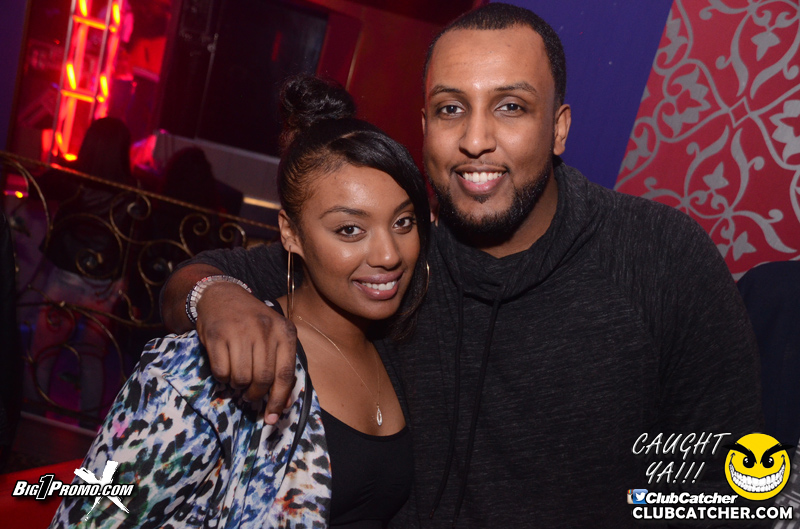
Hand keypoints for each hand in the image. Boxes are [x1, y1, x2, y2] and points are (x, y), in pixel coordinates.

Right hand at [195, 281, 296, 423]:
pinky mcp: (218, 334)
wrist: (222, 296)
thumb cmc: (252, 324)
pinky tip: (225, 368)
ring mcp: (241, 331)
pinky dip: (222, 378)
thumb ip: (281, 367)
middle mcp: (265, 330)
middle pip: (263, 379)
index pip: (285, 374)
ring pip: (242, 377)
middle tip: (250, 395)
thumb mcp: (273, 337)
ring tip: (238, 379)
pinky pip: (222, 371)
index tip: (272, 418)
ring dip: (238, 386)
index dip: (279, 400)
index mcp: (285, 331)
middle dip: (256, 394)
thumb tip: (283, 405)